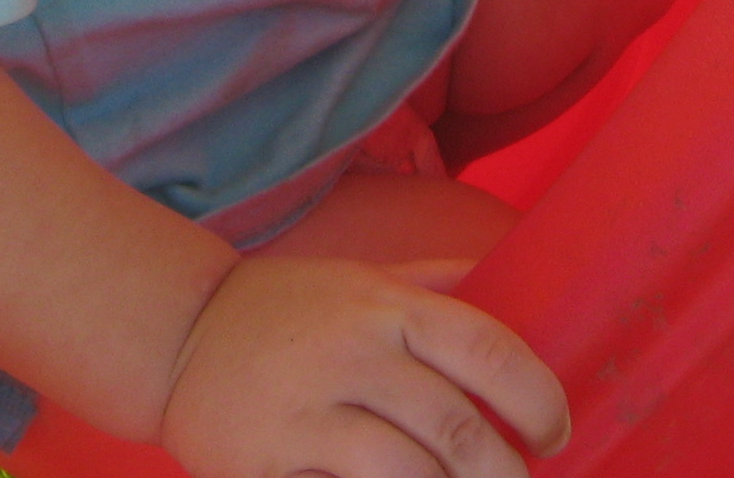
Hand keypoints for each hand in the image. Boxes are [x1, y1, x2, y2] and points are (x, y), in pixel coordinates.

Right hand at [159, 254, 571, 477]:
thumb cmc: (285, 308)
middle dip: (504, 472)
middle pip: (455, 427)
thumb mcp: (361, 278)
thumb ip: (433, 284)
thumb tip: (510, 276)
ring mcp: (307, 412)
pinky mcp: (268, 464)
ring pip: (407, 472)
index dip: (537, 398)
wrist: (177, 332)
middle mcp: (352, 354)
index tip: (556, 433)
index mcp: (386, 307)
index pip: (486, 348)